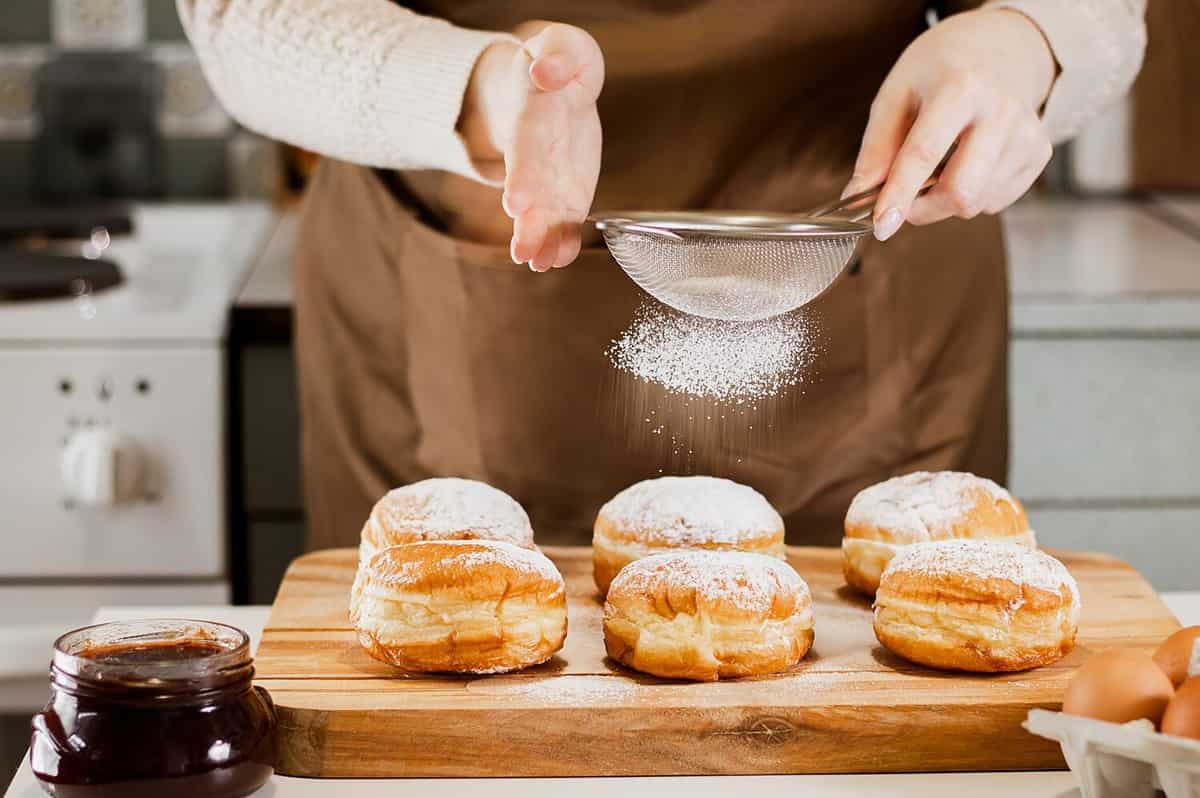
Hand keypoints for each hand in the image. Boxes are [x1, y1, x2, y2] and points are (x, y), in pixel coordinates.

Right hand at [460, 22, 603, 270]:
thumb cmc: (558, 63)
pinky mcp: (567, 193)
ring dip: (539, 241)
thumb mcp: (561, 45)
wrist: (552, 89)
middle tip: (521, 251)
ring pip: (541, 214)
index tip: (517, 203)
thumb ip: (557, 54)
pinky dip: (563, 242)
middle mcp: (535, 155)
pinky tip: (559, 259)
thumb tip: (545, 69)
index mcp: (533, 117)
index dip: (523, 175)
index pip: (526, 147)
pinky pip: (565, 222)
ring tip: (537, 264)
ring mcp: (548, 178)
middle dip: (526, 222)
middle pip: (529, 191)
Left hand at [845, 9, 1056, 240]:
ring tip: (942, 164)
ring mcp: (1027, 134)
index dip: (899, 195)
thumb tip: (858, 195)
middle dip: (923, 209)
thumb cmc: (940, 71)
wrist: (998, 48)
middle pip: (961, 192)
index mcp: (960, 88)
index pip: (924, 154)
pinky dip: (972, 194)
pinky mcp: (1039, 153)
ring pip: (976, 203)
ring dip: (945, 201)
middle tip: (904, 198)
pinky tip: (969, 162)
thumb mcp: (896, 95)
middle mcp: (1001, 111)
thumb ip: (876, 148)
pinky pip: (995, 201)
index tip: (882, 225)